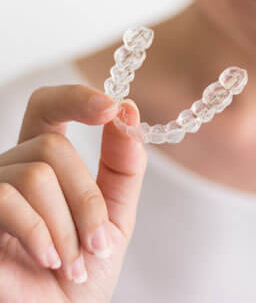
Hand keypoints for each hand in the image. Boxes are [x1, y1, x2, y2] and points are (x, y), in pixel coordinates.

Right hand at [0, 84, 146, 302]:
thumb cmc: (82, 270)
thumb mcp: (115, 215)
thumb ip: (123, 166)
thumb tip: (129, 111)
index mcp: (45, 163)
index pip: (48, 108)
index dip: (76, 98)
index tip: (112, 108)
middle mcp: (12, 169)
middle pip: (53, 148)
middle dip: (86, 199)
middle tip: (97, 243)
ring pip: (36, 174)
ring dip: (68, 226)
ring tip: (70, 262)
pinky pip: (6, 197)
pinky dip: (39, 232)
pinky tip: (48, 259)